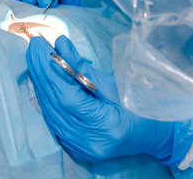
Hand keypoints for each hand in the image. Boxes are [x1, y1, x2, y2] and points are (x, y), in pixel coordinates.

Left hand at [26, 35, 192, 164]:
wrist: (160, 133)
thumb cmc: (145, 105)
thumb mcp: (116, 82)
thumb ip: (84, 67)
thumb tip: (60, 45)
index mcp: (106, 127)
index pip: (67, 97)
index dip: (50, 71)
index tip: (39, 46)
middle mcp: (89, 142)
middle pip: (55, 104)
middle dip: (41, 73)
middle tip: (32, 46)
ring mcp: (81, 148)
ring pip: (51, 112)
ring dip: (41, 83)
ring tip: (34, 57)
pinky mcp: (76, 146)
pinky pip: (55, 119)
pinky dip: (47, 98)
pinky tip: (41, 79)